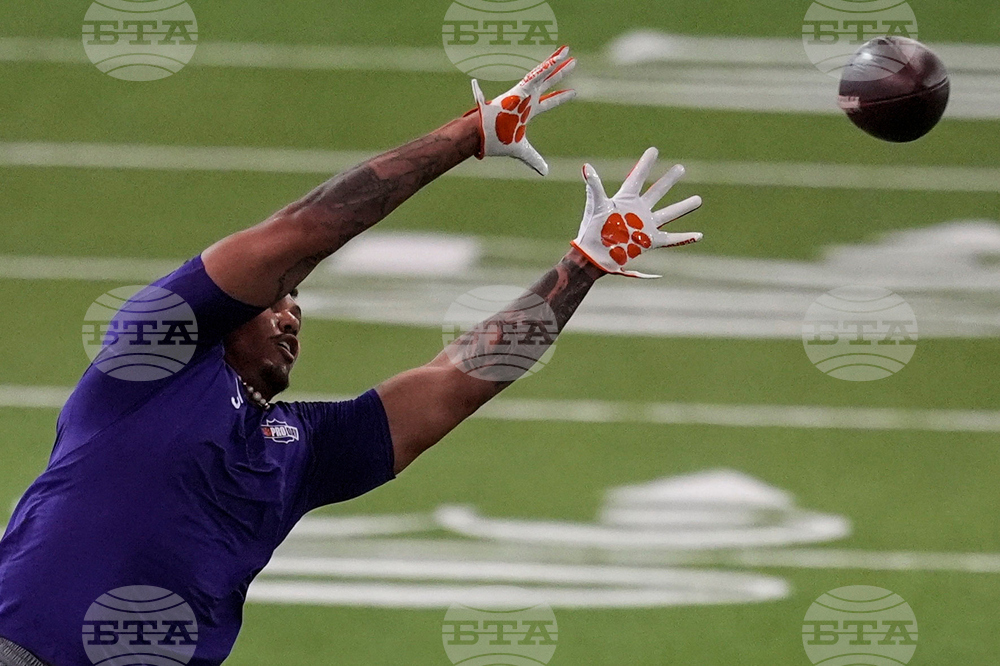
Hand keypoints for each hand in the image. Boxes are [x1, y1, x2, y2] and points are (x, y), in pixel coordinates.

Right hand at [471, 46, 576, 175]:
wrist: (483, 136)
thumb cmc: (497, 141)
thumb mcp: (522, 152)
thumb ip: (534, 159)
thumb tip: (545, 172)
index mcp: (527, 112)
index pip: (548, 103)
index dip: (560, 98)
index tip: (574, 92)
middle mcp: (527, 99)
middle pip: (548, 83)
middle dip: (561, 73)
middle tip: (574, 62)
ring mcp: (524, 93)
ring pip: (544, 74)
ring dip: (557, 62)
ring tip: (569, 51)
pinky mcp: (520, 90)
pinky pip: (536, 75)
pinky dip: (547, 66)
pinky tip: (558, 58)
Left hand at [570, 148, 702, 278]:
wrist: (594, 256)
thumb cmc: (592, 230)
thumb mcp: (595, 205)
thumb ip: (594, 186)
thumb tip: (586, 167)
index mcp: (625, 199)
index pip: (637, 177)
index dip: (645, 164)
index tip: (654, 150)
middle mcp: (638, 210)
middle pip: (657, 191)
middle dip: (669, 180)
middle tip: (681, 168)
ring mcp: (645, 226)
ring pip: (669, 213)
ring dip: (684, 206)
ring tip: (698, 200)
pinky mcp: (649, 242)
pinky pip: (670, 239)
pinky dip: (685, 238)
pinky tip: (699, 235)